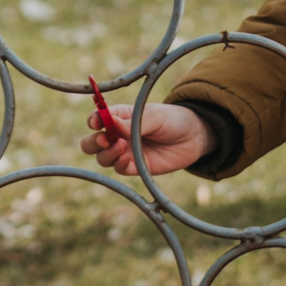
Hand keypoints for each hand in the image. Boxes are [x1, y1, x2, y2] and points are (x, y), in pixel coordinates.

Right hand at [80, 101, 212, 176]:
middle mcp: (118, 135)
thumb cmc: (173, 120)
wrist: (194, 137)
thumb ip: (133, 122)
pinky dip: (119, 165)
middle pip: (91, 143)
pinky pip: (119, 169)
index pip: (97, 119)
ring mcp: (125, 152)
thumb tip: (112, 123)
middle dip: (92, 142)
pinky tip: (127, 160)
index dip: (93, 120)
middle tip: (103, 139)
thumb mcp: (154, 116)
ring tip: (122, 146)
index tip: (97, 122)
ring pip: (102, 158)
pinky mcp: (136, 167)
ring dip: (107, 154)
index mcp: (120, 117)